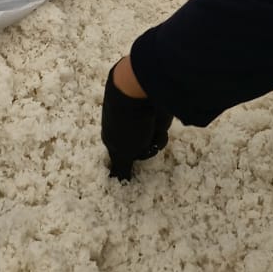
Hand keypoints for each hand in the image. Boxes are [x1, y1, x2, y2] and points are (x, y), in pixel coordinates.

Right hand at [101, 63, 172, 181]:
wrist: (142, 90)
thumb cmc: (126, 122)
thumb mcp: (120, 150)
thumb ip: (120, 166)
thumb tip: (116, 181)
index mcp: (110, 134)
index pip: (118, 155)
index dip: (125, 161)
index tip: (129, 166)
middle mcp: (125, 128)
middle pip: (137, 151)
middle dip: (142, 152)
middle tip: (142, 145)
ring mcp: (142, 121)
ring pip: (150, 144)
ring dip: (153, 143)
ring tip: (151, 133)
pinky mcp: (157, 116)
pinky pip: (160, 134)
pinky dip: (161, 134)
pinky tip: (159, 127)